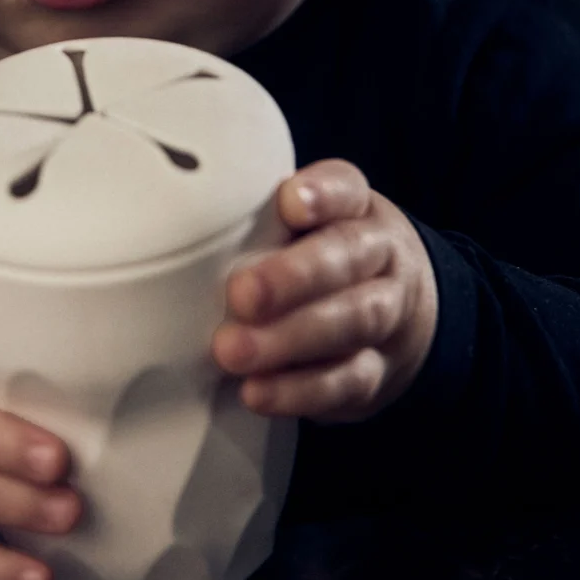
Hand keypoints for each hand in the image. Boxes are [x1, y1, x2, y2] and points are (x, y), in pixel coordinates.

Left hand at [212, 160, 437, 423]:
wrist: (400, 310)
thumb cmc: (320, 251)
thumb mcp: (304, 221)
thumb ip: (260, 218)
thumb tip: (179, 221)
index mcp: (356, 206)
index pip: (345, 188)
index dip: (321, 194)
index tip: (290, 202)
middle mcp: (380, 254)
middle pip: (347, 258)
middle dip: (293, 277)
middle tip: (241, 295)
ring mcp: (388, 314)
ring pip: (352, 321)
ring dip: (288, 339)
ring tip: (233, 351)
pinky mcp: (377, 371)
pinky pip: (346, 381)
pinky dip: (298, 390)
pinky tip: (257, 392)